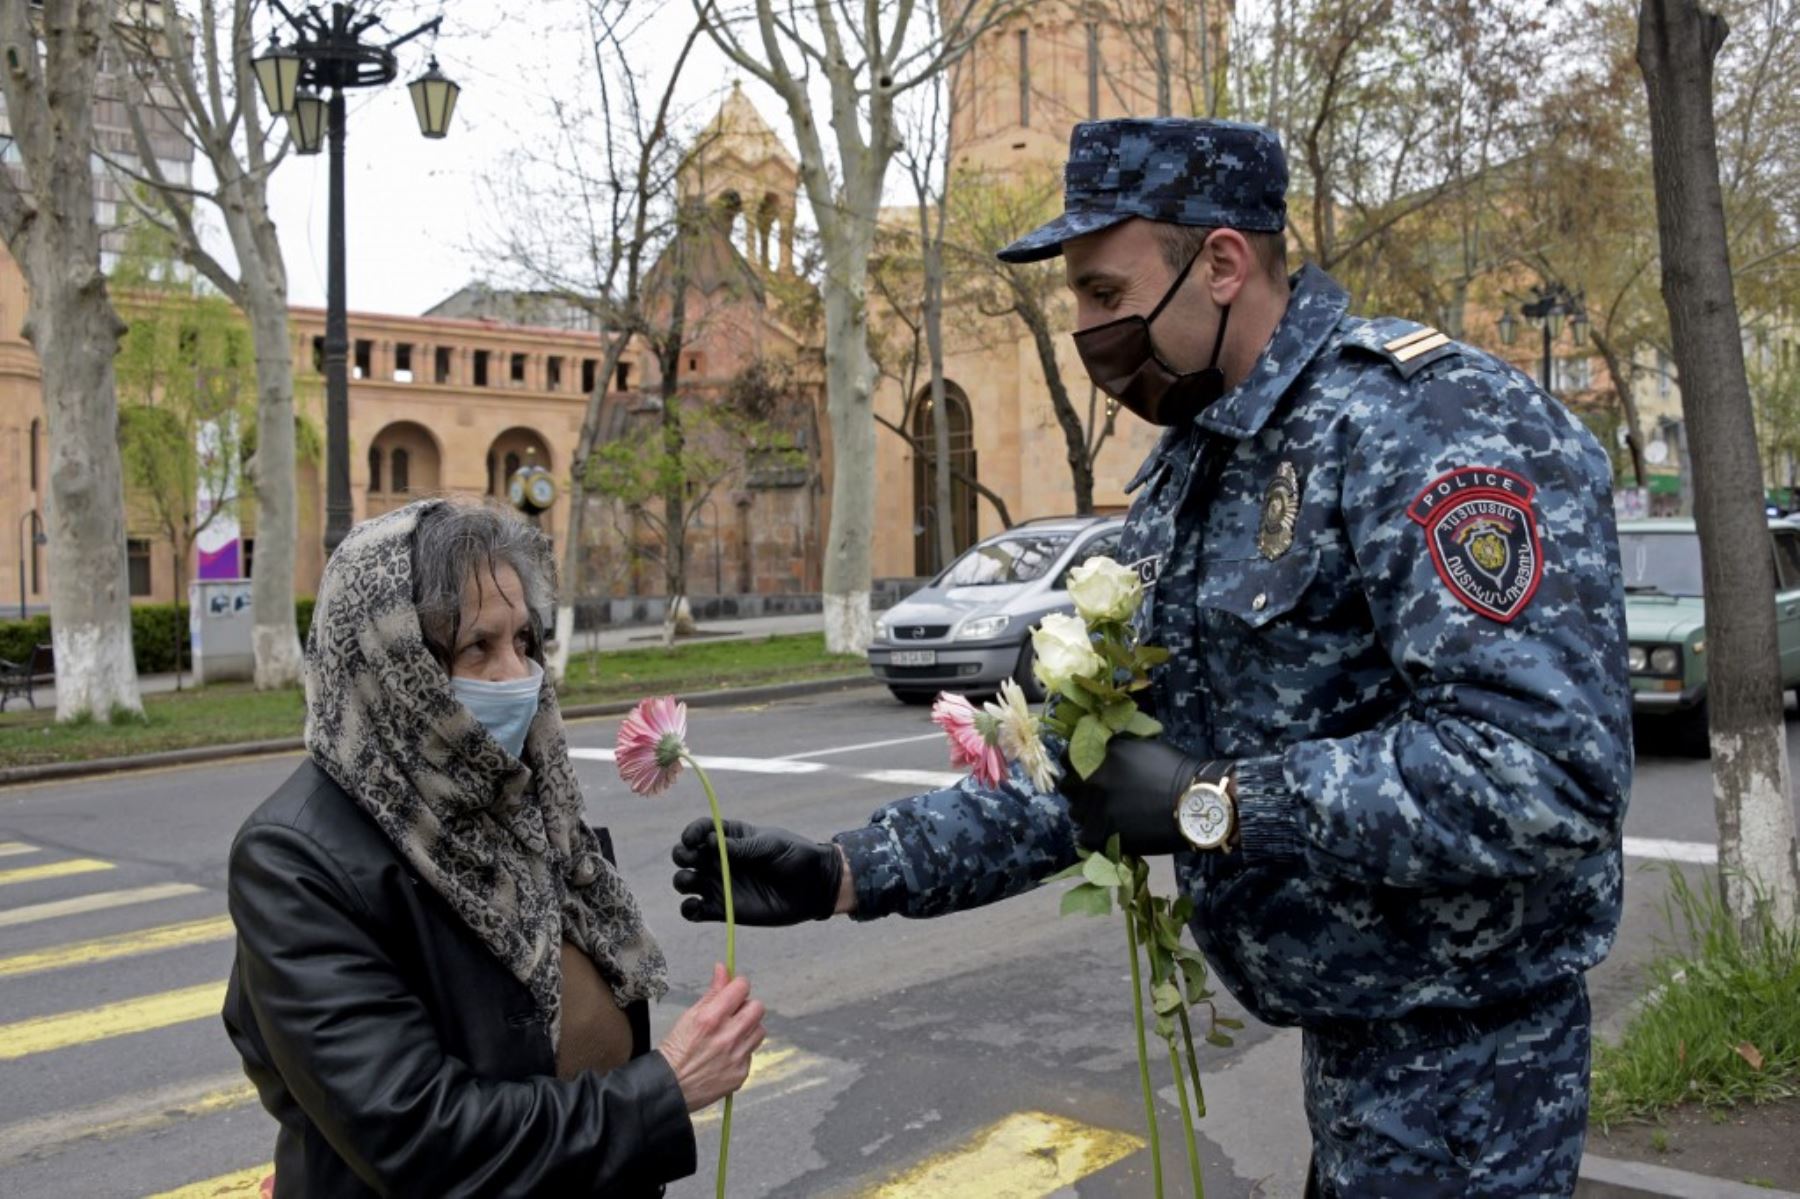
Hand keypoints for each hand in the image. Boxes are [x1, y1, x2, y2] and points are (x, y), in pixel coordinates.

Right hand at [658, 964, 766, 1112]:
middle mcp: (727, 1037)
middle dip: (746, 1006)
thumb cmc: (676, 1050)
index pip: (741, 988)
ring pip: (759, 1030)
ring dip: (748, 1029)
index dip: (738, 986)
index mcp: (711, 1018)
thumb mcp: (689, 1016)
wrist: (669, 1088)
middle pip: (757, 1007)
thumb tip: (723, 968)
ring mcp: (736, 1057)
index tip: (734, 991)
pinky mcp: (741, 1073)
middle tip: (734, 1014)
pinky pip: (752, 1053)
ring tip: (730, 1035)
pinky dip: (742, 1051)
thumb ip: (712, 992)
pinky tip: (726, 1055)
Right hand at [671, 819, 844, 925]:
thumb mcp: (770, 845)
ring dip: (682, 881)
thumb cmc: (794, 856)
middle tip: (693, 858)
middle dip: (682, 855)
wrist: (813, 886)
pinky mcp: (723, 910)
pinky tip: (696, 906)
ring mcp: (719, 884)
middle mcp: (719, 860)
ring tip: (694, 881)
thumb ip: (743, 847)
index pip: (701, 830)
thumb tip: (711, 842)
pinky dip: (688, 910)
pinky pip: (694, 911)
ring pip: (685, 882)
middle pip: (686, 855)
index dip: (691, 832)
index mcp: (731, 837)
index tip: (692, 838)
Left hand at [1060, 736, 1202, 855]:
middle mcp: (1090, 779)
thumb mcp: (1141, 746)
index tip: (1085, 773)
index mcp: (1099, 755)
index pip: (1067, 759)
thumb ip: (1115, 748)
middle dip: (1080, 790)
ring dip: (1088, 814)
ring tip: (1109, 817)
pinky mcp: (1101, 834)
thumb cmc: (1174, 771)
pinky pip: (1085, 837)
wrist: (1193, 803)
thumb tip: (1101, 747)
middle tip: (1099, 797)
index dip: (1075, 766)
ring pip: (1076, 813)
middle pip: (1069, 787)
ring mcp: (1094, 808)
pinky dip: (1096, 836)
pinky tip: (1112, 833)